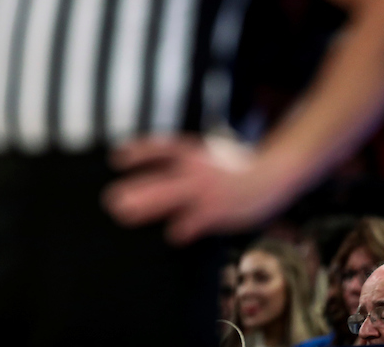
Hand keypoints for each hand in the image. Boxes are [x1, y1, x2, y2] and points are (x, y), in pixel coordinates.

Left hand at [104, 134, 283, 244]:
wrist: (272, 173)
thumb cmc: (233, 166)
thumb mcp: (205, 153)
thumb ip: (179, 162)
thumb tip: (148, 174)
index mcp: (191, 152)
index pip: (159, 148)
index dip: (137, 151)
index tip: (115, 158)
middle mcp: (195, 168)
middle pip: (159, 178)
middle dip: (135, 189)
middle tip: (111, 200)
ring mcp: (206, 190)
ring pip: (172, 198)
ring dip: (147, 205)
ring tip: (125, 213)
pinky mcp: (219, 210)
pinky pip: (197, 221)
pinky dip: (184, 228)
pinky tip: (172, 235)